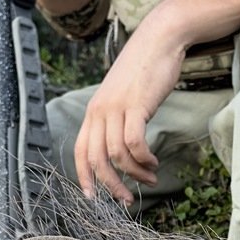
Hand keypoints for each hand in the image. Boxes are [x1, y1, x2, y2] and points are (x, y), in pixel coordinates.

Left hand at [74, 14, 189, 205]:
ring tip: (150, 177)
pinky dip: (144, 158)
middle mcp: (99, 111)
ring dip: (135, 173)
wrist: (159, 40)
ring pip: (116, 155)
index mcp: (94, 111)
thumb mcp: (124, 96)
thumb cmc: (145, 69)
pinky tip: (153, 162)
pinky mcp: (135, 105)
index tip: (93, 197)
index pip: (80, 150)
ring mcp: (116, 108)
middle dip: (111, 185)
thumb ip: (118, 118)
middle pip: (96, 159)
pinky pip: (134, 142)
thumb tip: (123, 147)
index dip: (83, 176)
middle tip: (127, 199)